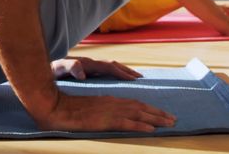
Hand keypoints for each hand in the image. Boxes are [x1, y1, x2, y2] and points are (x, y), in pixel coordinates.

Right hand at [33, 92, 175, 131]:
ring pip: (138, 113)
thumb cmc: (69, 110)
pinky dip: (140, 125)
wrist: (55, 107)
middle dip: (158, 113)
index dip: (150, 109)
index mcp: (110, 100)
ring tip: (169, 123)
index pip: (135, 103)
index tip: (163, 114)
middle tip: (173, 119)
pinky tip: (151, 129)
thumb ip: (103, 112)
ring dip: (156, 118)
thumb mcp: (90, 110)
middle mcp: (113, 103)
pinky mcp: (104, 120)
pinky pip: (126, 123)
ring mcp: (109, 111)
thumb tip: (113, 118)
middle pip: (141, 107)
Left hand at [51, 57, 141, 80]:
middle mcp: (90, 63)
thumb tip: (83, 72)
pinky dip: (114, 74)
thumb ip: (69, 67)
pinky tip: (118, 81)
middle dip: (127, 70)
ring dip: (123, 71)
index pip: (109, 66)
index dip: (121, 72)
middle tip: (141, 78)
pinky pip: (104, 71)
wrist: (42, 68)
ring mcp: (88, 66)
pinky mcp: (86, 71)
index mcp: (86, 63)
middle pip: (113, 64)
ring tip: (135, 79)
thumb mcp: (57, 69)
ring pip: (110, 67)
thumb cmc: (50, 70)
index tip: (133, 79)